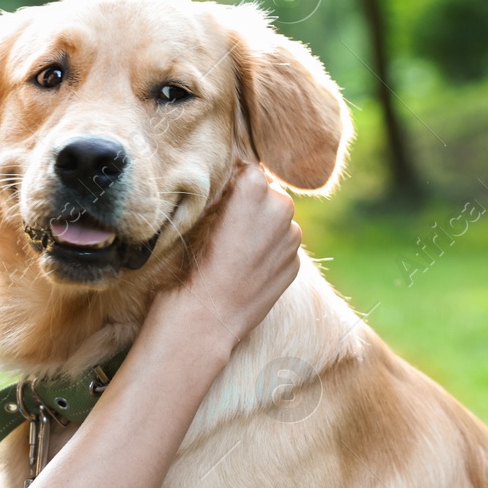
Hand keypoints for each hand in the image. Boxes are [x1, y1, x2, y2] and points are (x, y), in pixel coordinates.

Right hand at [157, 162, 300, 352]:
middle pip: (269, 194)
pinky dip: (270, 254)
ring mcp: (292, 237)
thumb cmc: (191, 263)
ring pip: (279, 222)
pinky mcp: (296, 264)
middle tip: (227, 228)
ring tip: (236, 253)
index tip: (219, 202)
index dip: (233, 185)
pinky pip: (283, 248)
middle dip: (253, 205)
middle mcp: (281, 207)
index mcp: (254, 187)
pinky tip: (247, 271)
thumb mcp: (198, 216)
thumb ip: (224, 193)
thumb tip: (234, 186)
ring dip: (264, 230)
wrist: (206, 317)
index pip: (249, 170)